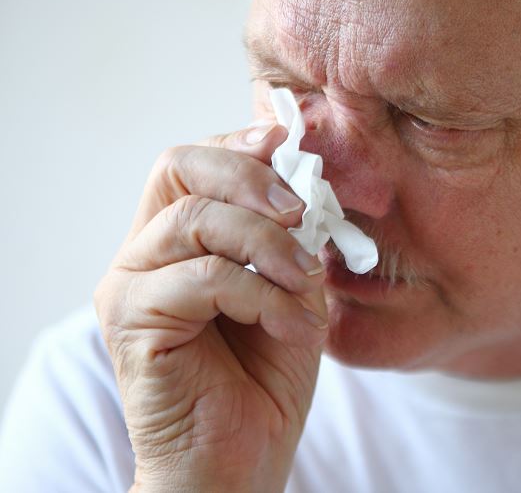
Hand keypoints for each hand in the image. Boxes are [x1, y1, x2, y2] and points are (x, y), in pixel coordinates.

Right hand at [94, 123, 327, 492]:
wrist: (240, 461)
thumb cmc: (264, 377)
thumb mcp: (292, 290)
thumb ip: (291, 238)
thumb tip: (308, 183)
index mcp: (176, 242)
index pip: (190, 163)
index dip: (237, 144)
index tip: (285, 142)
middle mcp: (143, 256)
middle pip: (176, 168)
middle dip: (247, 175)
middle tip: (299, 210)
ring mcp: (131, 288)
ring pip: (194, 220)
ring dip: (267, 245)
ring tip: (304, 282)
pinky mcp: (133, 324)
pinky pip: (203, 278)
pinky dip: (262, 294)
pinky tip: (291, 324)